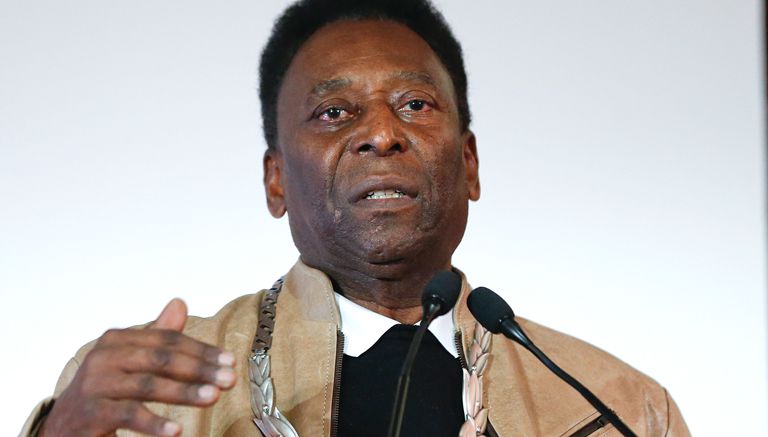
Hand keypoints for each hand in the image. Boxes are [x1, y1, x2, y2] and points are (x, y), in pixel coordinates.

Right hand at [40, 299, 236, 436]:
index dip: (201, 350)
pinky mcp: (90, 413)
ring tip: (213, 397)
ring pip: (148, 385)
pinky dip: (154, 423)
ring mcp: (95, 384)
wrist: (63, 428)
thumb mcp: (130, 361)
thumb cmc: (105, 391)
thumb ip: (157, 336)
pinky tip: (177, 430)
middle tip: (229, 379)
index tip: (230, 361)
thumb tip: (179, 303)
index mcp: (117, 339)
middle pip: (161, 359)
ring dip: (184, 392)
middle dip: (199, 369)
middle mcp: (103, 356)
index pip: (167, 340)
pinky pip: (129, 415)